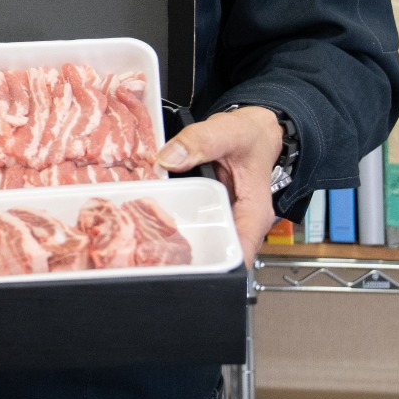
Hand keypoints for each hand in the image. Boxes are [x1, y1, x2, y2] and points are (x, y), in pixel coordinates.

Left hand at [156, 105, 284, 261]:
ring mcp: (224, 219)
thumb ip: (200, 141)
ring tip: (145, 238)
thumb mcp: (228, 131)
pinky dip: (174, 221)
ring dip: (176, 241)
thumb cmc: (249, 136)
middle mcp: (241, 223)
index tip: (184, 265)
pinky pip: (193, 222)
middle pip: (215, 253)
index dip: (216, 267)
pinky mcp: (211, 211)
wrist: (252, 131)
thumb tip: (168, 159)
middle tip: (152, 251)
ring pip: (201, 241)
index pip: (239, 253)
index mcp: (253, 213)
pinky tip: (151, 218)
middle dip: (186, 256)